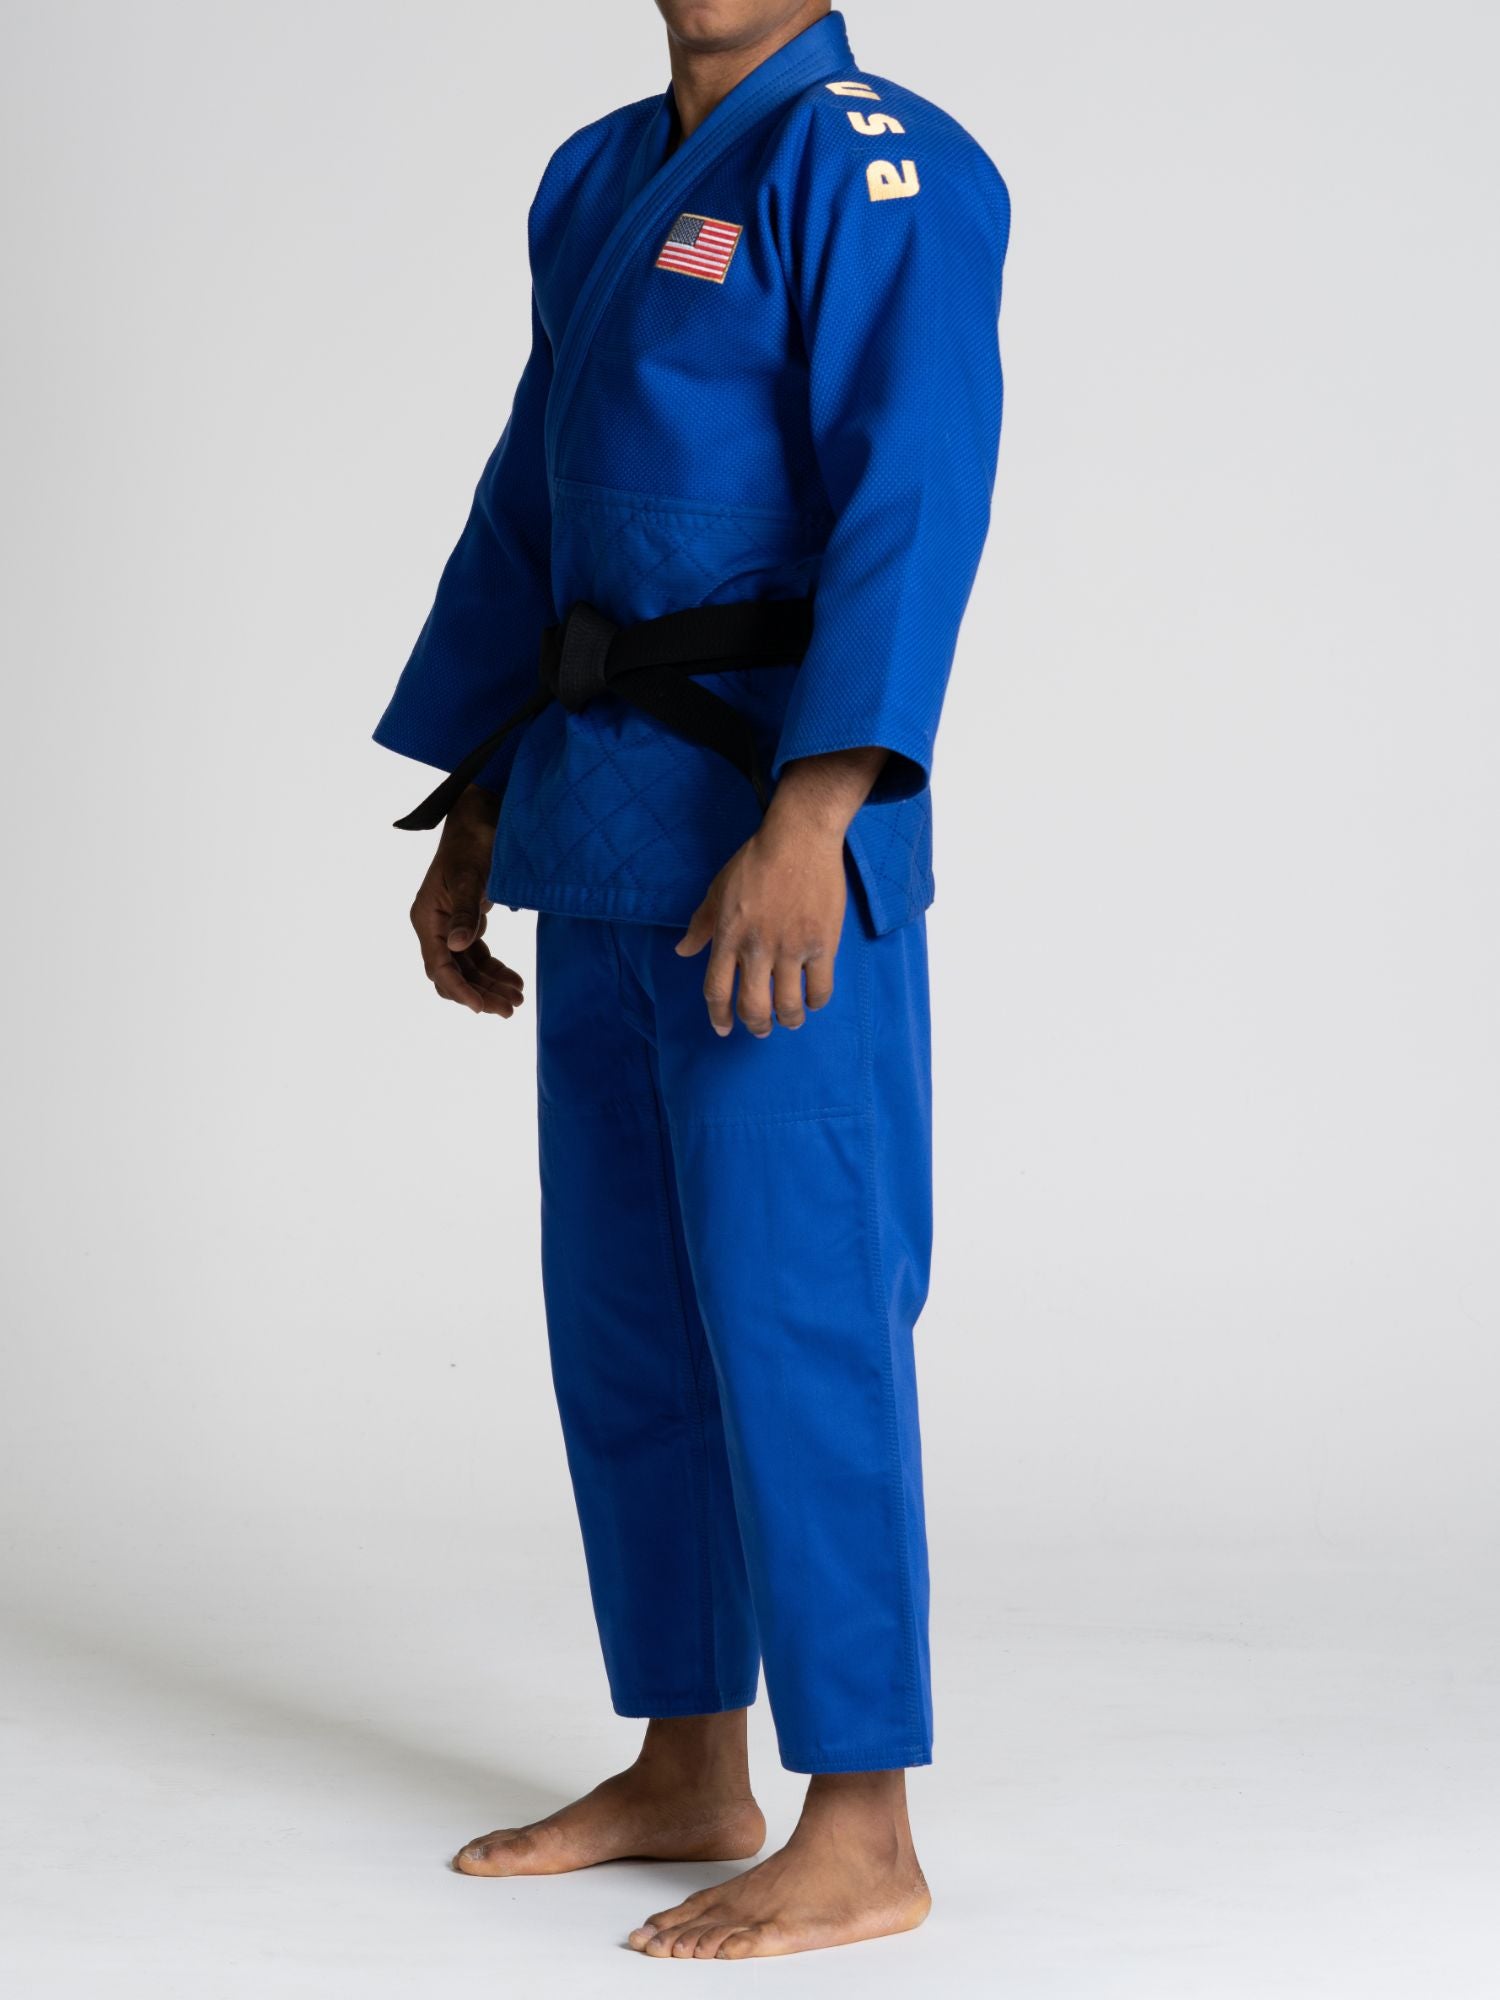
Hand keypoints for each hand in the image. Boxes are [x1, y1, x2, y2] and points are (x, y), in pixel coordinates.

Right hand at [409, 786, 524, 1017]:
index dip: (459, 990)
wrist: (479, 820)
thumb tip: (459, 946)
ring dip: (490, 985)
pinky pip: (477, 956)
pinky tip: (514, 981)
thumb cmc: (472, 844)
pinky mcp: (466, 923)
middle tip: (510, 1009)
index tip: (481, 1007)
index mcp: (427, 918)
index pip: (439, 965)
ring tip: (517, 1000)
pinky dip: (495, 970)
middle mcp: (434, 926)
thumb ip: (466, 913)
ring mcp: (449, 926)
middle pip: (453, 973)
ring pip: (467, 968)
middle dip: (480, 993)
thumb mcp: (470, 877)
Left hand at [675, 747, 888, 1036]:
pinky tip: (814, 999)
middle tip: (761, 1029)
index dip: (718, 1016)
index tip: (722, 1029)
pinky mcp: (822, 944)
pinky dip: (816, 1001)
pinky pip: (820, 988)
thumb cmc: (755, 860)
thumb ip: (702, 924)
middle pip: (752, 1006)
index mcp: (728, 936)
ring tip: (791, 1020)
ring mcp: (791, 948)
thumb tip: (683, 951)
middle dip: (755, 1025)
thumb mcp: (718, 889)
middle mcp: (757, 948)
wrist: (799, 838)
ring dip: (788, 1019)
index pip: (717, 990)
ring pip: (788, 1005)